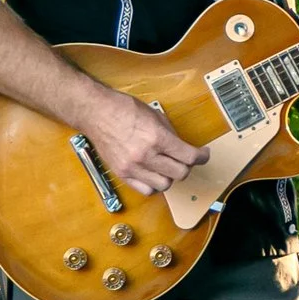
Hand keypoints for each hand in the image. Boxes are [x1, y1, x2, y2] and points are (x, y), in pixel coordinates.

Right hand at [88, 93, 207, 196]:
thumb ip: (171, 134)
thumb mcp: (155, 115)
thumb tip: (183, 147)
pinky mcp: (121, 173)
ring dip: (170, 177)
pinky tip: (154, 175)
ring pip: (164, 185)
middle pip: (180, 173)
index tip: (203, 155)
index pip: (189, 157)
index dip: (202, 157)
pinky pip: (145, 190)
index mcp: (156, 138)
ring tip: (168, 167)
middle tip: (185, 159)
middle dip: (187, 166)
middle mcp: (145, 155)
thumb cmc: (122, 109)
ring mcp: (132, 167)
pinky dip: (154, 185)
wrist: (95, 112)